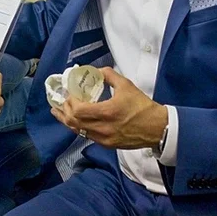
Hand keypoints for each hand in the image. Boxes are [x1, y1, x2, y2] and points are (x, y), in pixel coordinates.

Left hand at [50, 67, 167, 149]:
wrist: (157, 128)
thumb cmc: (142, 106)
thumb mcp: (126, 85)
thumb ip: (108, 75)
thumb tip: (95, 71)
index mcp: (107, 112)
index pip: (78, 110)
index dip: (69, 102)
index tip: (69, 93)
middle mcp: (103, 128)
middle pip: (73, 122)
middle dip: (63, 111)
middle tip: (60, 102)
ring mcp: (104, 139)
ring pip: (77, 131)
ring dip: (67, 120)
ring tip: (59, 112)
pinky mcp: (107, 144)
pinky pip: (86, 136)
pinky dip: (78, 127)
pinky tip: (75, 121)